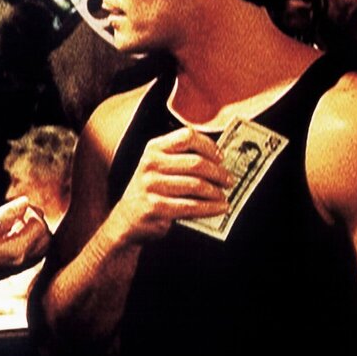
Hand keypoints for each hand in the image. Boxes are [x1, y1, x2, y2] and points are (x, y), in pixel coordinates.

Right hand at [0, 196, 50, 277]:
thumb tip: (25, 202)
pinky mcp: (11, 269)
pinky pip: (30, 254)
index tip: (19, 207)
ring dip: (34, 232)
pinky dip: (27, 241)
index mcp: (18, 250)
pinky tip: (11, 234)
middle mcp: (22, 261)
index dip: (32, 212)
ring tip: (18, 222)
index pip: (40, 227)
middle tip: (23, 212)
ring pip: (39, 248)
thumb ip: (8, 213)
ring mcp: (17, 267)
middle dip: (38, 222)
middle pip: (45, 239)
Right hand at [105, 127, 232, 244]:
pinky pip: (191, 206)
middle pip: (196, 162)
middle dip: (218, 173)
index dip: (208, 146)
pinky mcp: (156, 207)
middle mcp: (150, 164)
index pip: (187, 137)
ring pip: (196, 185)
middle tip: (228, 180)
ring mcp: (152, 186)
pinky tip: (219, 208)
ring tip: (224, 196)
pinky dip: (210, 208)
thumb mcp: (158, 166)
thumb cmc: (152, 190)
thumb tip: (219, 159)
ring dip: (216, 192)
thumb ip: (181, 158)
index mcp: (153, 149)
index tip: (220, 158)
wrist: (128, 219)